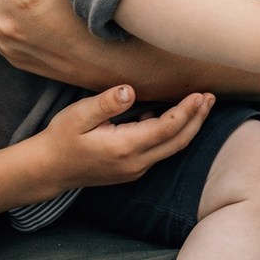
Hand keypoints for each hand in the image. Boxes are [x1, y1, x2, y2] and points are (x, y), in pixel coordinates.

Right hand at [43, 85, 211, 187]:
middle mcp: (135, 163)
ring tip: (200, 104)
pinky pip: (160, 152)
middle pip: (177, 142)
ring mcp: (135, 169)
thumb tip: (130, 90)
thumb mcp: (78, 115)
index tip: (200, 94)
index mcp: (124, 147)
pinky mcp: (131, 169)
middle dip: (197, 119)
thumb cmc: (62, 138)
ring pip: (171, 148)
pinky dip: (173, 134)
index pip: (166, 129)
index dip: (186, 112)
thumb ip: (106, 103)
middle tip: (210, 97)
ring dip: (188, 127)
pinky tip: (172, 117)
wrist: (49, 169)